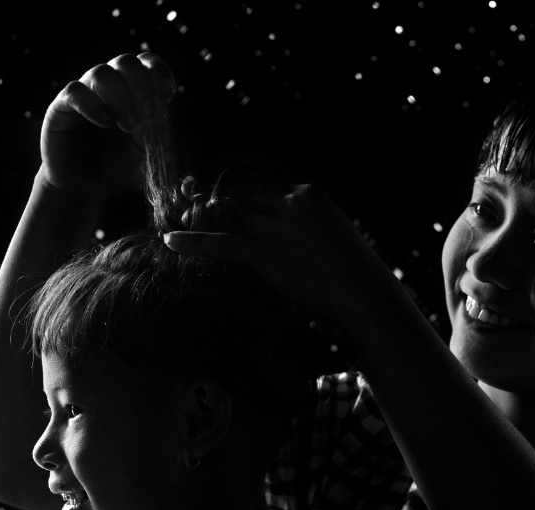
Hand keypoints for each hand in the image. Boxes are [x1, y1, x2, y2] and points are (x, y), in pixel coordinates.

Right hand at [39, 52, 175, 196]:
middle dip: (141, 86)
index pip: (146, 63)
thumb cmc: (120, 170)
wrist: (87, 189)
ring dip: (120, 97)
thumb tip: (177, 142)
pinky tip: (104, 122)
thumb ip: (164, 145)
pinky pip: (74, 91)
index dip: (158, 71)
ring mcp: (85, 94)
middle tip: (147, 116)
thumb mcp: (150, 158)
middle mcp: (109, 88)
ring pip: (101, 73)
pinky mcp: (61, 108)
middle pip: (125, 62)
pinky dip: (92, 103)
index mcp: (134, 93)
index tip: (167, 93)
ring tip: (128, 126)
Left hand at [163, 182, 393, 328]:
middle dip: (221, 206)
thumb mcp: (330, 232)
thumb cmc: (352, 271)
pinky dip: (193, 241)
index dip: (240, 196)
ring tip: (183, 216)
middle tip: (192, 206)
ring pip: (234, 218)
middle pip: (245, 199)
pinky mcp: (267, 257)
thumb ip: (302, 223)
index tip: (223, 200)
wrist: (365, 296)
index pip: (264, 187)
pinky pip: (223, 244)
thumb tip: (279, 227)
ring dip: (211, 220)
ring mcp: (278, 230)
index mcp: (310, 193)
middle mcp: (292, 204)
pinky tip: (169, 240)